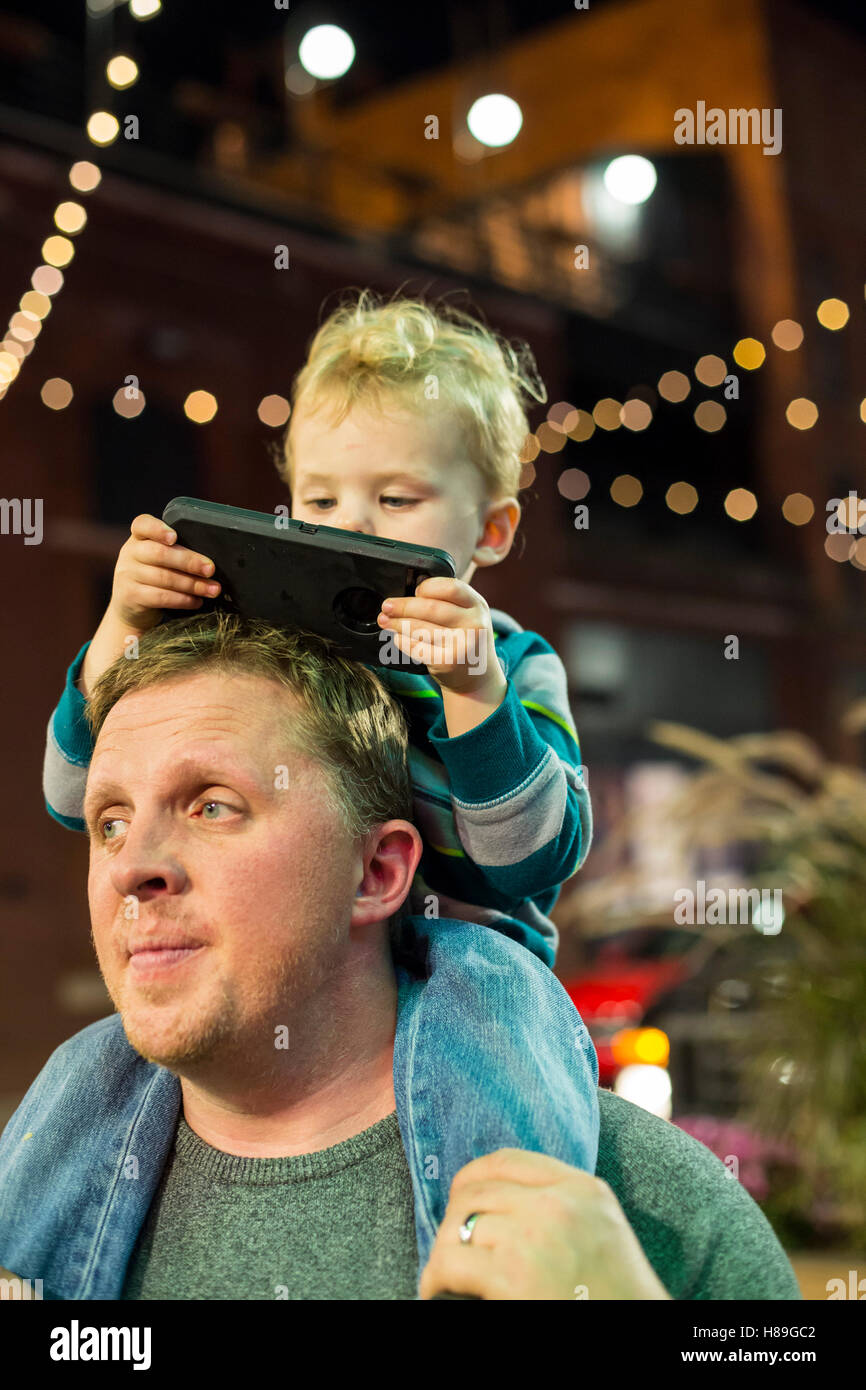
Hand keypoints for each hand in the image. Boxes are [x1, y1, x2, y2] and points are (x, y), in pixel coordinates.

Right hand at [109, 513, 220, 631]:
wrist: (130, 607)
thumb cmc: (153, 576)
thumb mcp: (158, 558)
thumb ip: (176, 551)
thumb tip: (209, 562)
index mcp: (139, 537)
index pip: (142, 525)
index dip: (158, 529)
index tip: (174, 537)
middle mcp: (130, 552)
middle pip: (159, 553)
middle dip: (189, 561)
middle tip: (210, 569)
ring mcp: (128, 574)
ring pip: (164, 577)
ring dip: (192, 584)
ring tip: (212, 589)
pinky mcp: (131, 596)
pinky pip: (161, 597)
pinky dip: (183, 599)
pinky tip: (197, 601)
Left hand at [376, 576, 500, 694]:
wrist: (479, 676)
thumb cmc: (466, 640)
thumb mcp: (468, 615)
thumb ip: (448, 602)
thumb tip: (410, 594)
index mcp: (477, 605)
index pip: (451, 588)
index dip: (428, 587)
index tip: (415, 591)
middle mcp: (474, 624)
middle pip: (431, 608)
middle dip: (403, 606)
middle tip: (387, 606)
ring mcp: (461, 644)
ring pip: (421, 629)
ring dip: (398, 624)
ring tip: (385, 621)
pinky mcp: (448, 662)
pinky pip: (417, 648)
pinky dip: (402, 641)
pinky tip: (397, 637)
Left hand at [419, 1148, 671, 1300]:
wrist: (642, 1335)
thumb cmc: (618, 1297)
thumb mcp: (601, 1230)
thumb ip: (562, 1204)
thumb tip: (496, 1201)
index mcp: (584, 1189)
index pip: (508, 1160)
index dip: (473, 1177)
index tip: (460, 1198)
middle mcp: (559, 1205)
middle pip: (477, 1192)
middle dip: (454, 1219)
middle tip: (449, 1247)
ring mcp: (535, 1237)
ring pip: (459, 1224)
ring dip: (444, 1252)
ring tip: (443, 1274)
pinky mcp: (512, 1275)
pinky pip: (450, 1262)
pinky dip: (435, 1279)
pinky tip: (437, 1291)